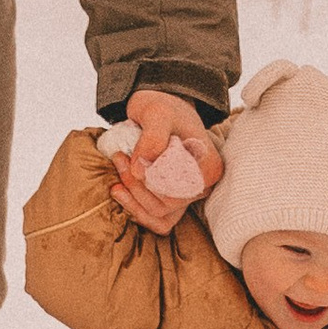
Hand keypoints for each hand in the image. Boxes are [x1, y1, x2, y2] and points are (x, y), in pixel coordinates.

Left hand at [112, 88, 220, 229]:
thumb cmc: (163, 107)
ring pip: (158, 214)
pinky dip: (136, 210)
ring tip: (118, 169)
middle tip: (119, 158)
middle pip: (167, 203)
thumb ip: (152, 138)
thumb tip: (140, 171)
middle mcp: (203, 186)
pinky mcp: (173, 199)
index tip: (130, 155)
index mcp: (209, 166)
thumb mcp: (157, 112)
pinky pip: (157, 221)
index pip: (177, 187)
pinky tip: (120, 191)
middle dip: (137, 185)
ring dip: (132, 197)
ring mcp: (188, 195)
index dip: (151, 177)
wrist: (160, 109)